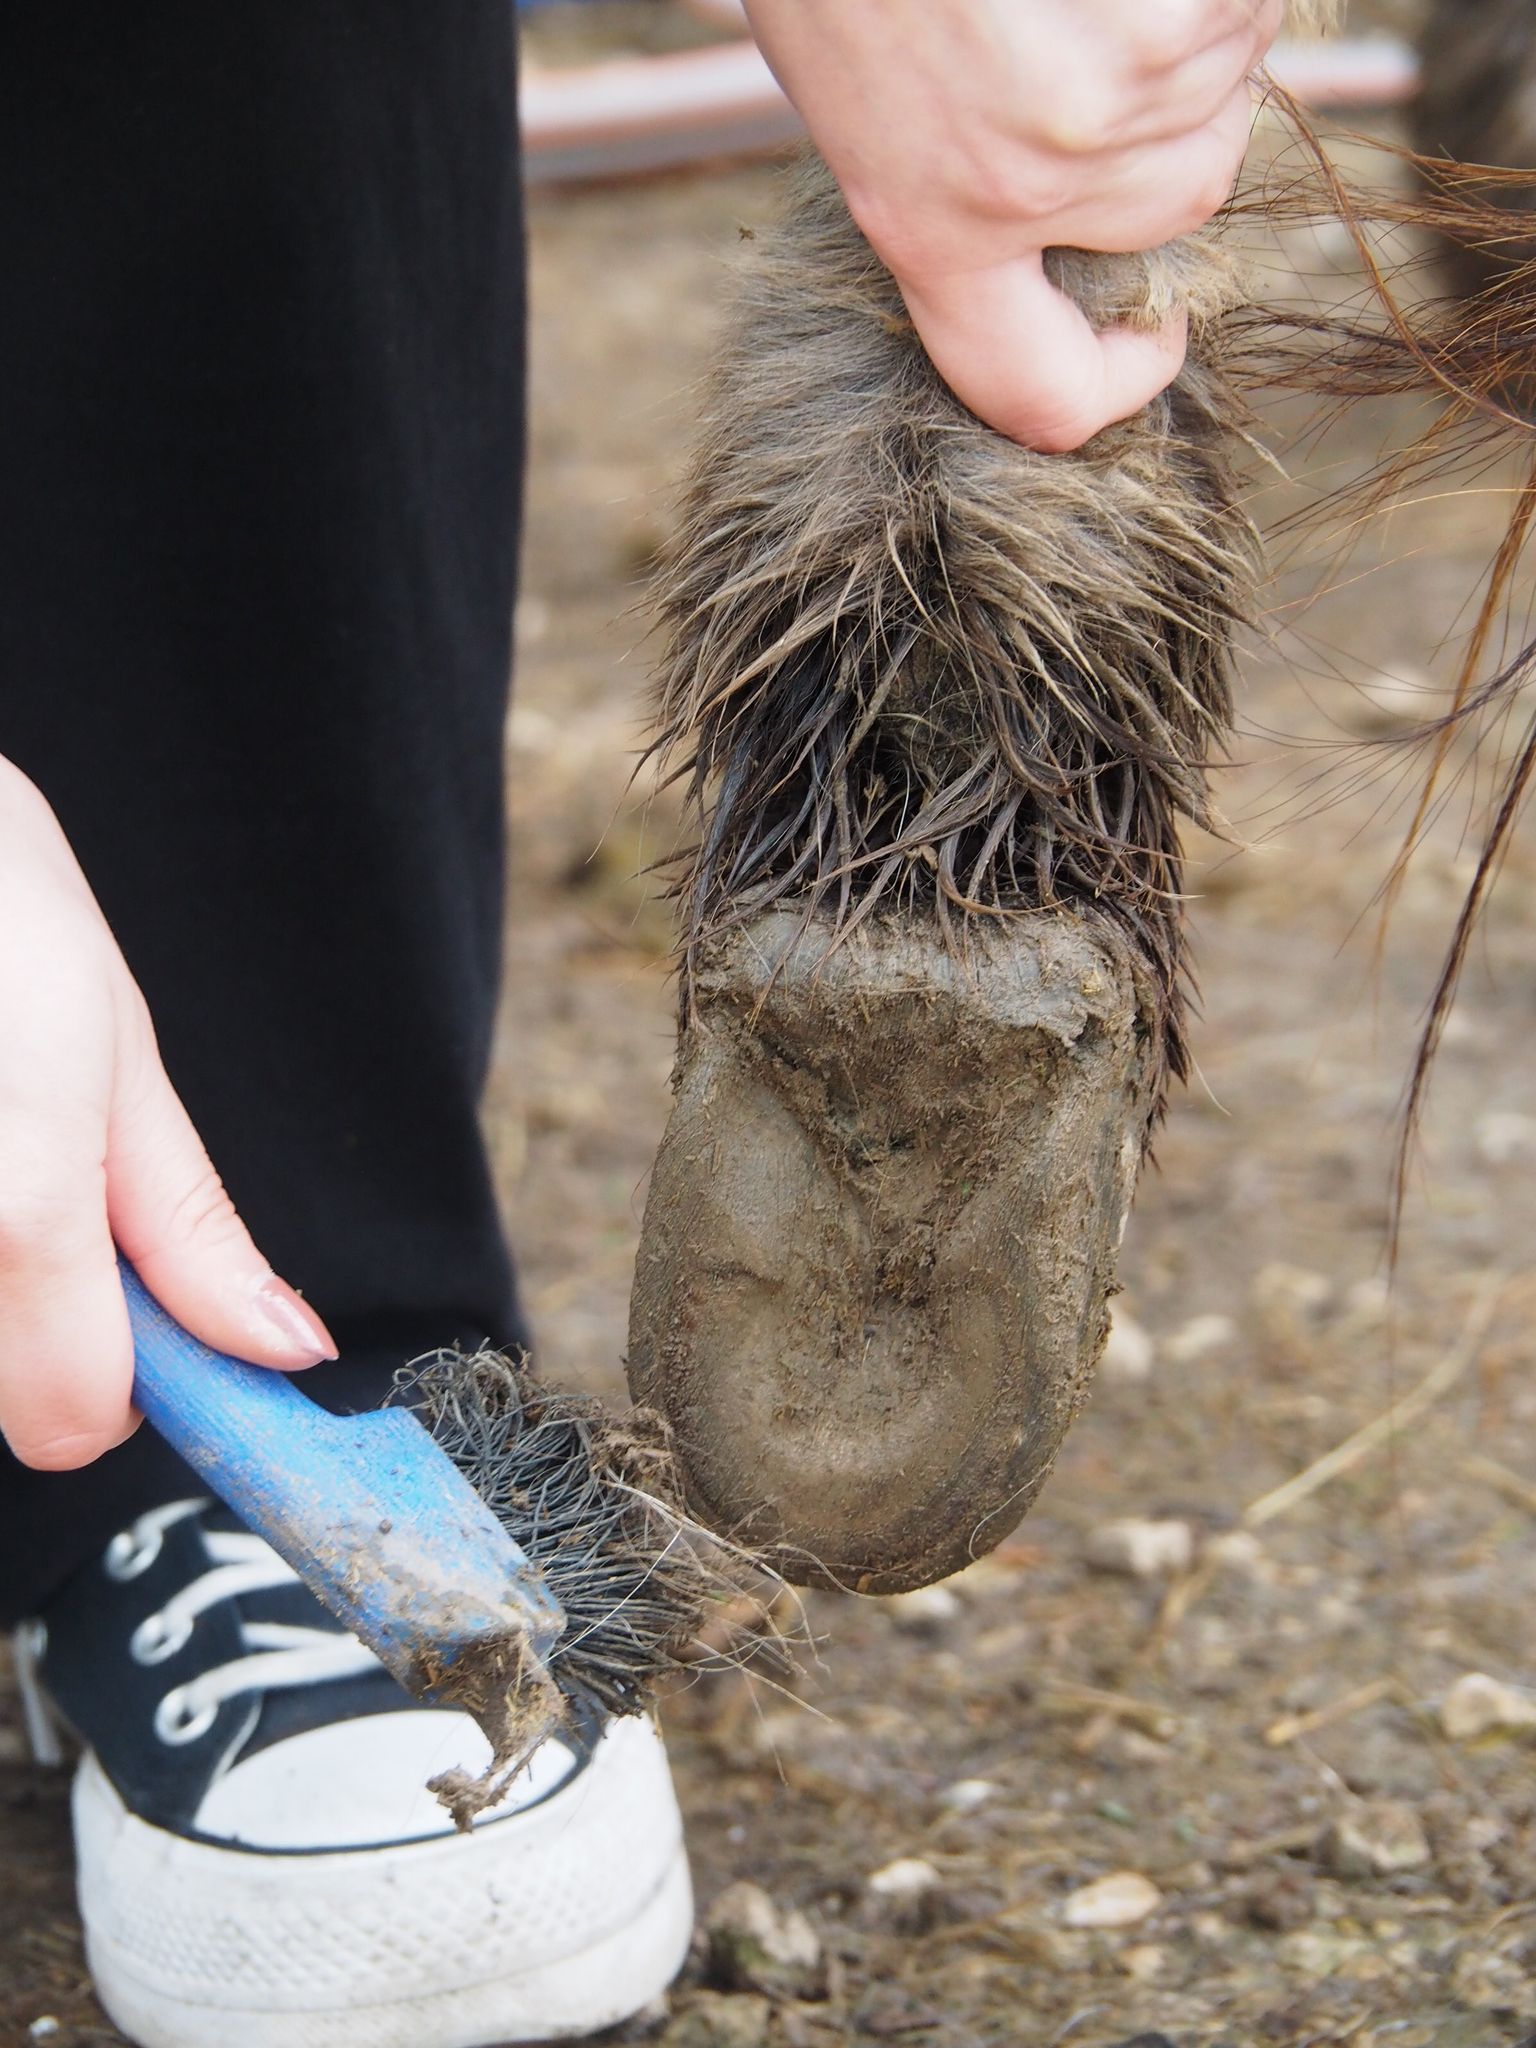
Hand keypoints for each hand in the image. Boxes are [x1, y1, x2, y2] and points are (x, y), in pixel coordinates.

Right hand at [0, 758, 334, 1469]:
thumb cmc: (4, 922)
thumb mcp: (123, 1071)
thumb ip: (187, 1234)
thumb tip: (281, 1348)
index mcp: (17, 1208)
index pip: (70, 1425)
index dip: (123, 1380)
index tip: (140, 1318)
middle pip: (0, 1392)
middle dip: (40, 1321)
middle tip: (41, 1187)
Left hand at [741, 0, 1281, 450]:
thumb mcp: (860, 90)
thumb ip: (957, 179)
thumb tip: (1056, 217)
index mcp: (930, 221)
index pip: (1040, 392)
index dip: (1112, 385)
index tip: (1147, 342)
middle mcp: (1033, 175)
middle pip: (1178, 200)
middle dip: (1158, 122)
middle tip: (1081, 24)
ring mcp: (1120, 81)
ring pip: (1225, 78)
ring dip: (1182, 15)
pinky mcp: (1190, 4)